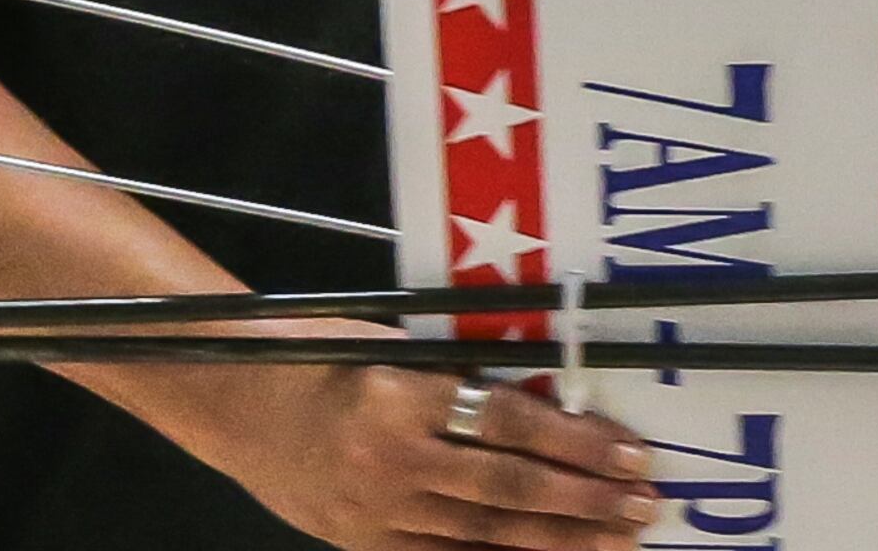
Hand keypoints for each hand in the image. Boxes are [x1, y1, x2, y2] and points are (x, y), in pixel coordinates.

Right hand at [174, 344, 653, 550]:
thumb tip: (550, 401)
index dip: (576, 441)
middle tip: (644, 505)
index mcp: (400, 393)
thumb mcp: (395, 347)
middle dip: (586, 501)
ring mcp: (374, 510)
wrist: (233, 401)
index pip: (508, 422)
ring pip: (486, 534)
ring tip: (618, 539)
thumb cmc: (320, 354)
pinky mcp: (362, 543)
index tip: (630, 452)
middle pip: (508, 487)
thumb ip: (462, 376)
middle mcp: (389, 458)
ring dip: (560, 539)